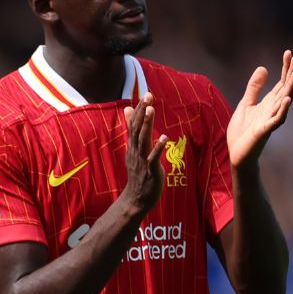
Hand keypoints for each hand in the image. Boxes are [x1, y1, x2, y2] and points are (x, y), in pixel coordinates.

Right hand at [120, 93, 166, 212]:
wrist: (136, 199)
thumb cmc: (139, 174)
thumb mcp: (134, 150)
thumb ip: (133, 131)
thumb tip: (128, 110)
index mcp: (132, 146)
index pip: (134, 124)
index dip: (140, 110)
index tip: (146, 94)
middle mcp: (135, 151)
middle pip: (137, 128)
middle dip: (143, 112)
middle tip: (148, 96)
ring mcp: (141, 161)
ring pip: (143, 140)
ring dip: (147, 125)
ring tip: (152, 110)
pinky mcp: (150, 171)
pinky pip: (153, 158)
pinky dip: (157, 147)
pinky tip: (164, 137)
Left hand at [229, 50, 292, 168]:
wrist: (238, 154)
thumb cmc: (243, 131)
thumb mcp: (246, 104)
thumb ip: (254, 88)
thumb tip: (263, 68)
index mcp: (269, 102)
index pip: (280, 82)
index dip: (284, 68)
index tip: (288, 52)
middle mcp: (273, 109)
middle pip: (285, 87)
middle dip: (291, 72)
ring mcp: (270, 119)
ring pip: (284, 101)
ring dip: (291, 87)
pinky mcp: (264, 130)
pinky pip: (277, 119)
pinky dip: (282, 109)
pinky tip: (287, 99)